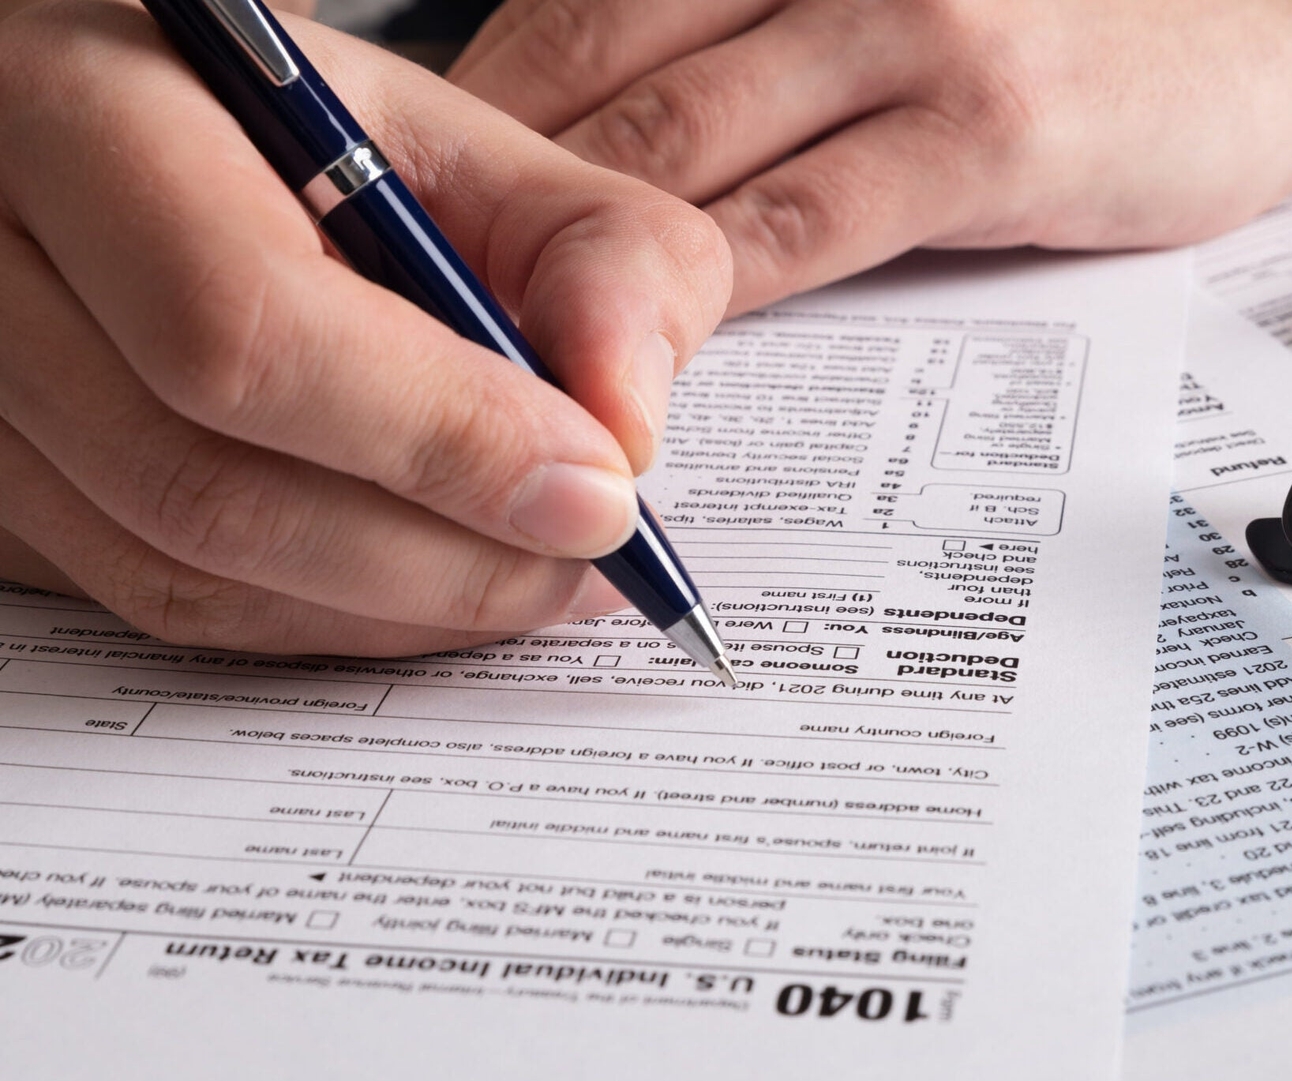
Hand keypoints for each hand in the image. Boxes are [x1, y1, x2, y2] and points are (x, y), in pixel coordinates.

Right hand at [0, 0, 729, 654]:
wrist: (130, 151)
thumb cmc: (296, 142)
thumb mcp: (460, 143)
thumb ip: (593, 251)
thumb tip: (629, 423)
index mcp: (90, 123)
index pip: (246, 328)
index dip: (443, 435)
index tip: (602, 492)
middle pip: (206, 483)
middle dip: (444, 554)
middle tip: (591, 560)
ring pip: (182, 572)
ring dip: (399, 608)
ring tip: (540, 576)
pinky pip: (161, 604)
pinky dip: (326, 622)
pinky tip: (432, 584)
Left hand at [448, 0, 1291, 313]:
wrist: (1278, 27)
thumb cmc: (1074, 29)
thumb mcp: (896, 17)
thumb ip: (766, 62)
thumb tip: (623, 162)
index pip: (588, 2)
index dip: (482, 103)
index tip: (415, 196)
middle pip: (602, 61)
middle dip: (490, 183)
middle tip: (420, 286)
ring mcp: (910, 30)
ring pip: (682, 142)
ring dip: (575, 251)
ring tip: (503, 339)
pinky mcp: (987, 130)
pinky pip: (803, 221)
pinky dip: (709, 294)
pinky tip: (658, 350)